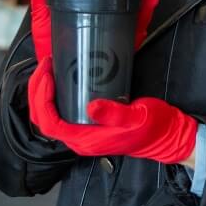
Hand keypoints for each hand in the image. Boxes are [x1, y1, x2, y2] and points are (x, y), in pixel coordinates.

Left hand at [28, 57, 196, 163]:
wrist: (168, 137)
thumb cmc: (154, 128)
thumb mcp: (138, 117)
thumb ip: (115, 113)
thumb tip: (91, 106)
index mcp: (87, 140)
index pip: (51, 124)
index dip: (42, 100)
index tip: (47, 74)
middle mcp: (80, 139)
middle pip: (45, 120)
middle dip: (37, 92)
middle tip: (44, 65)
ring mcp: (83, 133)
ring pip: (50, 116)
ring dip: (43, 93)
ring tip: (48, 68)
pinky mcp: (89, 125)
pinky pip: (62, 113)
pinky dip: (54, 96)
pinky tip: (60, 78)